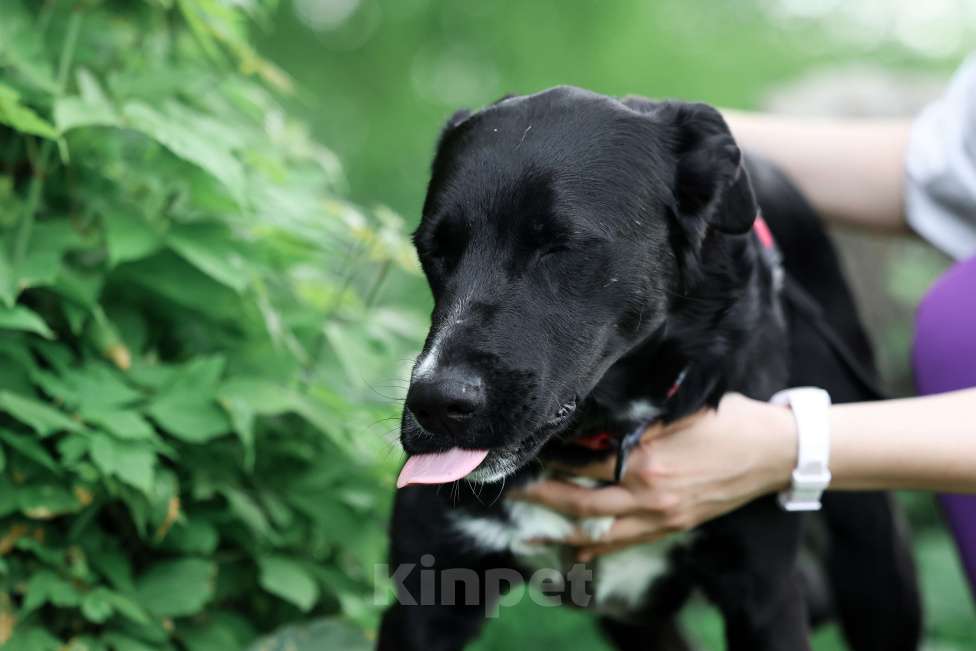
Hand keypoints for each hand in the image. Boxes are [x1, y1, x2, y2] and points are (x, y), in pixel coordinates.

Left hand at [508, 393, 796, 560]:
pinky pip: (628, 542)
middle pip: (583, 502)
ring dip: (563, 532)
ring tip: (530, 533)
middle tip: (514, 492)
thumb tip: (594, 423)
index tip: (530, 451)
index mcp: (647, 459)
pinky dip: (598, 548)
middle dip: (544, 499)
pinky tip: (576, 551)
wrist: (775, 451)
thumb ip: (635, 420)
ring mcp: (663, 515)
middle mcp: (650, 493)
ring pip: (601, 532)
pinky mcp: (674, 525)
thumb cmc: (729, 419)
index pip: (585, 463)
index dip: (553, 459)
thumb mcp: (679, 409)